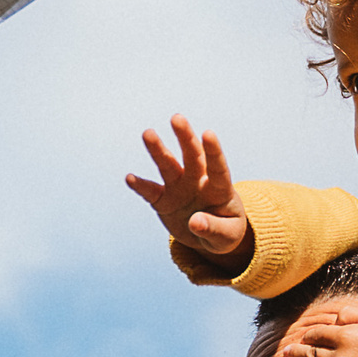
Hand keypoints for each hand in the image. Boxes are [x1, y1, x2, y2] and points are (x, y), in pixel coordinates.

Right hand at [128, 115, 250, 265]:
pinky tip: (130, 178)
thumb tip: (195, 222)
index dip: (214, 151)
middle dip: (185, 137)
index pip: (218, 168)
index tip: (208, 133)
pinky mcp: (163, 200)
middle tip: (177, 118)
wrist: (209, 238)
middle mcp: (198, 181)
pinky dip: (140, 186)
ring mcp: (179, 188)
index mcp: (219, 189)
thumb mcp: (226, 237)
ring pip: (168, 166)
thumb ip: (214, 229)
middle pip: (192, 156)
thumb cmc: (224, 232)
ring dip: (158, 150)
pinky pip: (150, 191)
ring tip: (148, 133)